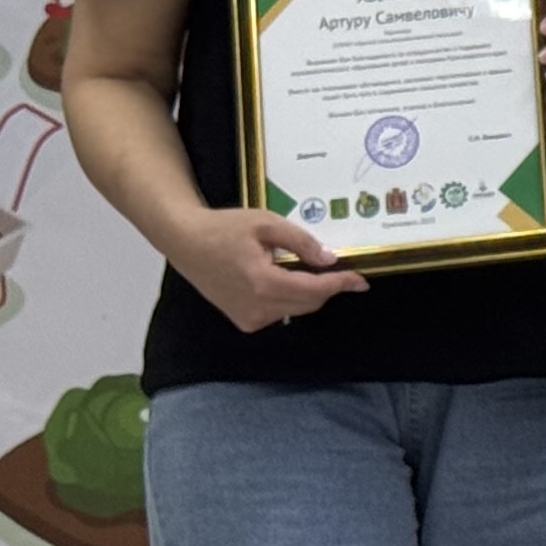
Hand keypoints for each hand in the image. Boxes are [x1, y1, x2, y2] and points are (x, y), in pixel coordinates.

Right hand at [180, 209, 367, 334]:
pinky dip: (289, 298)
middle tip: (339, 269)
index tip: (360, 281)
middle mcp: (257, 308)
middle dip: (327, 288)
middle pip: (309, 303)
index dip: (340, 284)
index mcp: (263, 283)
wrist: (185, 242)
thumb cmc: (224, 228)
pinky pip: (279, 312)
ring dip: (308, 292)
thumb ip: (300, 241)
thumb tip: (328, 259)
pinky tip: (280, 278)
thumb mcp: (266, 224)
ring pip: (295, 309)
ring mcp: (249, 318)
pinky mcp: (243, 322)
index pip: (314, 290)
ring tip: (301, 268)